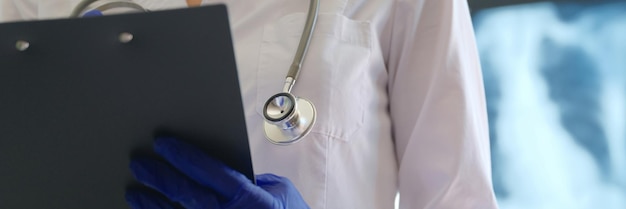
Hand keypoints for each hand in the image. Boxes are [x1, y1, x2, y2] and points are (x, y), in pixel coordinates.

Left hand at [126, 137, 309, 208]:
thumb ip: (252, 177)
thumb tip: (222, 166)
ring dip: (153, 205)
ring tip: (136, 191)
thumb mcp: (280, 190)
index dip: (186, 157)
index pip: (212, 173)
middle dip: (162, 178)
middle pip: (189, 196)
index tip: (164, 143)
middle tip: (140, 164)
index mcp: (252, 200)